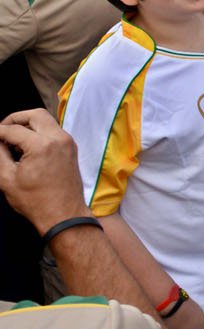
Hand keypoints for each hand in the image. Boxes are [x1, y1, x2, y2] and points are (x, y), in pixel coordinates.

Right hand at [0, 108, 88, 233]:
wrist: (64, 214)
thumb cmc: (36, 201)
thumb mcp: (7, 179)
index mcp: (42, 145)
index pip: (13, 129)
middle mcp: (58, 139)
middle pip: (35, 114)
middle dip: (15, 119)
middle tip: (2, 130)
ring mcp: (68, 142)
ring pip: (46, 120)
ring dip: (28, 124)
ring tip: (12, 139)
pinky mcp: (71, 148)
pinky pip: (53, 131)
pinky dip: (39, 132)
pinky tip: (26, 146)